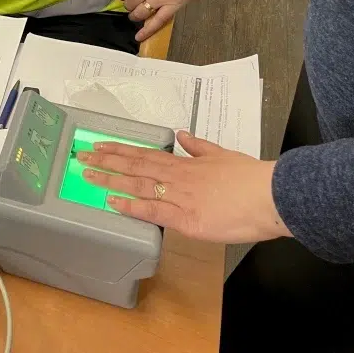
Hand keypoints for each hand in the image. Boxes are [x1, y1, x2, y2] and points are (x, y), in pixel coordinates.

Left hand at [77, 132, 291, 243]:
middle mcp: (177, 177)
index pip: (144, 154)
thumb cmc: (251, 177)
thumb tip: (182, 135)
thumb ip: (199, 146)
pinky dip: (132, 207)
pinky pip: (154, 211)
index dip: (119, 150)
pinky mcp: (186, 219)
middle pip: (135, 166)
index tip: (98, 146)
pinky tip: (113, 203)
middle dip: (106, 162)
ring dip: (111, 180)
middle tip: (81, 158)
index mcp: (185, 163)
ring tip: (88, 176)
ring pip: (138, 185)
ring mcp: (179, 197)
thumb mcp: (222, 154)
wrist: (271, 196)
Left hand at [116, 0, 200, 42]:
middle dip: (128, 3)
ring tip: (135, 14)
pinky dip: (147, 31)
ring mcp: (158, 0)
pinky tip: (138, 37)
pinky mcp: (170, 8)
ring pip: (139, 13)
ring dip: (134, 14)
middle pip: (129, 3)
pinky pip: (157, 22)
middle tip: (132, 1)